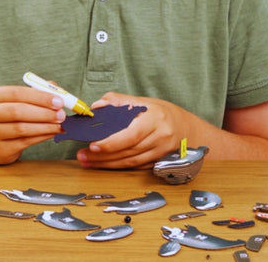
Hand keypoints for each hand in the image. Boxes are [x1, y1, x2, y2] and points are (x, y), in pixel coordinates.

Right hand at [0, 86, 65, 164]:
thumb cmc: (9, 116)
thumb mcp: (18, 101)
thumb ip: (39, 93)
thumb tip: (60, 93)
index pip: (18, 93)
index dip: (40, 97)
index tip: (59, 101)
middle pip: (18, 111)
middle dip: (44, 113)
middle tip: (61, 115)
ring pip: (21, 129)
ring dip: (45, 127)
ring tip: (58, 125)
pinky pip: (23, 142)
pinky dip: (41, 137)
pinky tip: (51, 133)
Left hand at [76, 92, 190, 169]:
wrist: (184, 126)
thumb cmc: (158, 112)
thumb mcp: (140, 101)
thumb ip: (117, 101)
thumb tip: (96, 107)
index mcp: (154, 118)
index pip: (131, 135)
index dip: (111, 143)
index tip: (93, 145)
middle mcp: (160, 136)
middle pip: (129, 151)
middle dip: (103, 156)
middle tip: (83, 156)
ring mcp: (161, 152)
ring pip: (131, 162)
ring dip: (107, 164)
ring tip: (88, 162)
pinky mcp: (159, 162)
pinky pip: (135, 167)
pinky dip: (119, 167)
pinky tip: (104, 165)